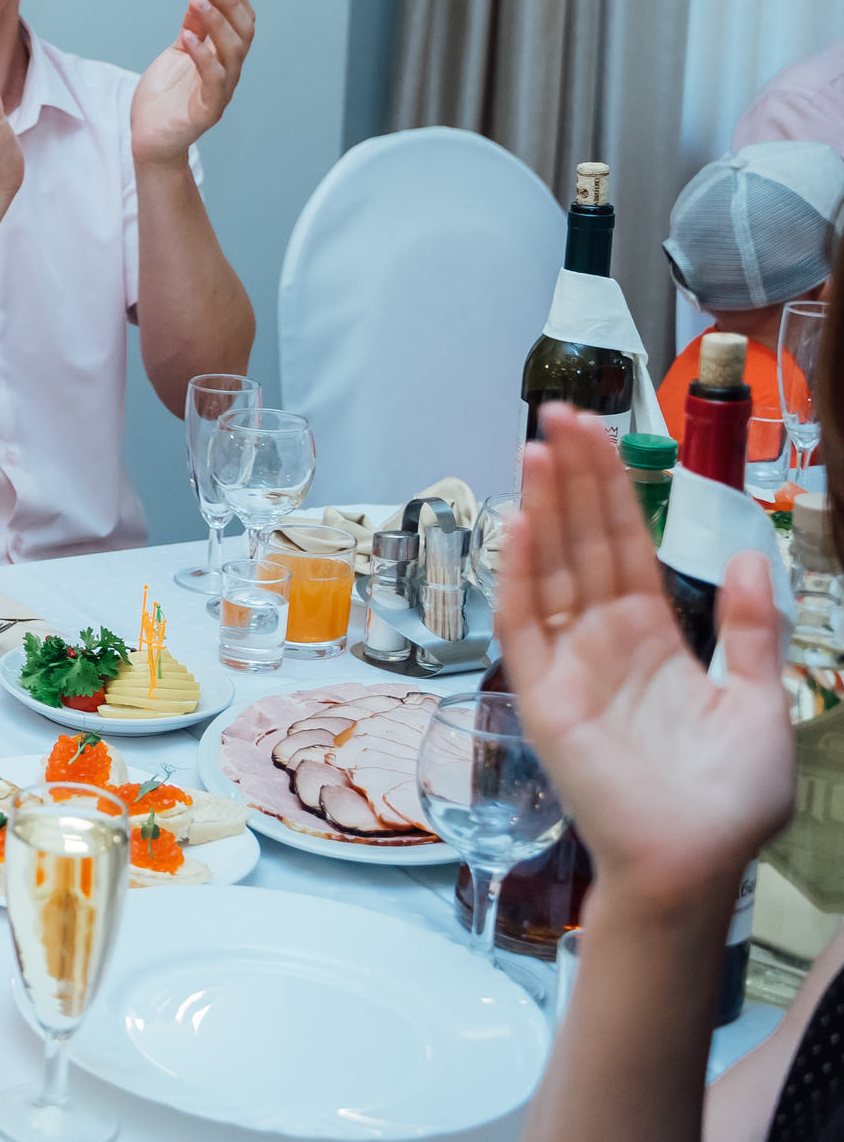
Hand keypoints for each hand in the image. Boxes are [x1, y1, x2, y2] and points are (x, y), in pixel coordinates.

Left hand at [130, 0, 253, 167]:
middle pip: (242, 33)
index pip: (241, 22)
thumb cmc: (164, 98)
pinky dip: (202, 55)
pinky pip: (213, 80)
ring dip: (216, 22)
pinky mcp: (208, 111)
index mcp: (224, 57)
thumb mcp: (176, 54)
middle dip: (228, 3)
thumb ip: (191, 30)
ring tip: (198, 0)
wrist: (149, 138)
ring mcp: (221, 92)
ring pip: (232, 52)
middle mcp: (229, 73)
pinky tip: (188, 36)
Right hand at [495, 404, 795, 914]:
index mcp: (654, 639)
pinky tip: (519, 525)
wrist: (694, 864)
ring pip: (550, 569)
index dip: (613, 489)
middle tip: (558, 415)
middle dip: (572, 477)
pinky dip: (518, 574)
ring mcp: (569, 664)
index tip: (599, 434)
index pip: (626, 546)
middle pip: (582, 542)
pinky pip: (524, 624)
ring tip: (535, 449)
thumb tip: (754, 557)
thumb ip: (752, 631)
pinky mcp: (543, 695)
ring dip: (542, 508)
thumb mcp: (761, 703)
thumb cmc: (727, 801)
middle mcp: (604, 641)